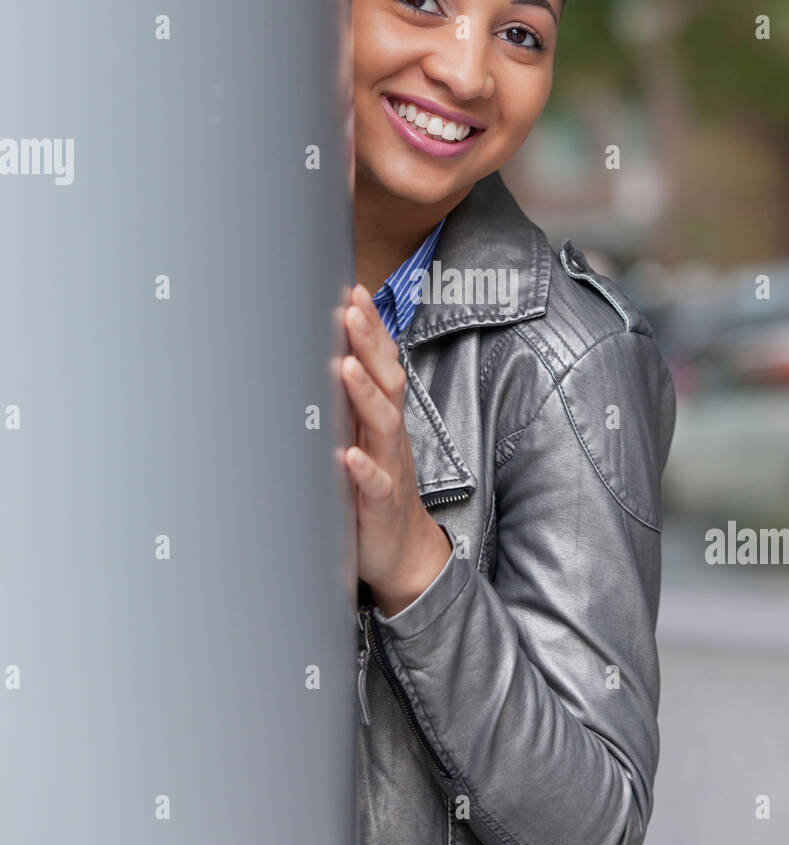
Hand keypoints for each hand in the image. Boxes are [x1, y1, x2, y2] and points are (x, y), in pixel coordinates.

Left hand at [338, 284, 453, 616]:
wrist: (404, 552)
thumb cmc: (376, 488)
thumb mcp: (363, 438)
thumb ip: (351, 402)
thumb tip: (327, 356)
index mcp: (383, 418)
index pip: (382, 363)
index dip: (372, 328)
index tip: (355, 292)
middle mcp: (389, 437)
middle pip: (387, 381)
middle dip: (370, 343)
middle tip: (352, 310)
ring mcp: (388, 468)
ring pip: (383, 425)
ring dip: (366, 394)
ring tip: (348, 366)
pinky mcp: (380, 505)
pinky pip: (375, 485)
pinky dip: (363, 469)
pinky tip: (348, 456)